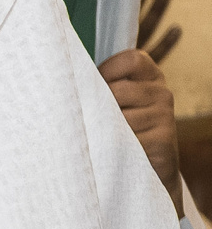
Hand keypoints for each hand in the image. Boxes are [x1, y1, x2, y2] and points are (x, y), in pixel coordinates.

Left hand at [99, 46, 180, 206]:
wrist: (149, 168)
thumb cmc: (120, 129)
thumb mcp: (114, 102)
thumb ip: (100, 86)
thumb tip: (64, 80)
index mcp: (150, 77)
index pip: (131, 59)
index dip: (107, 71)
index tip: (96, 87)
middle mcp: (161, 92)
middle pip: (118, 90)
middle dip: (97, 105)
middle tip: (90, 120)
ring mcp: (165, 115)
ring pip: (119, 117)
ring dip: (101, 129)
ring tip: (98, 136)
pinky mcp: (163, 140)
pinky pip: (126, 139)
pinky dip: (111, 145)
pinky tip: (109, 149)